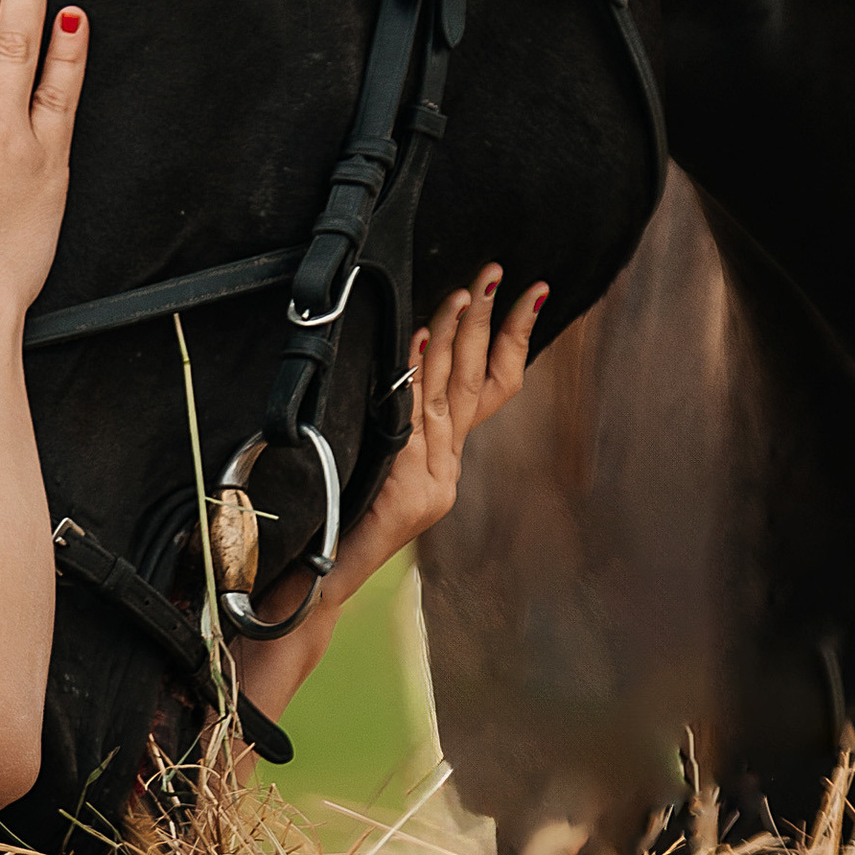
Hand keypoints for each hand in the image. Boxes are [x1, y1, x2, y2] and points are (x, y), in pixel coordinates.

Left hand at [339, 268, 546, 586]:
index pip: (495, 387)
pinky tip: (415, 342)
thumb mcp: (379, 467)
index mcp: (445, 460)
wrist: (323, 581)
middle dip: (490, 323)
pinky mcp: (407, 489)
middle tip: (498, 273)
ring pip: (447, 394)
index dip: (514, 340)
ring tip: (465, 293)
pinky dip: (413, 377)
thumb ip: (399, 424)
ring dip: (455, 338)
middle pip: (477, 383)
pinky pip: (410, 420)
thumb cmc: (340, 521)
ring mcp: (430, 480)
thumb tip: (404, 359)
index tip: (531, 293)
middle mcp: (446, 468)